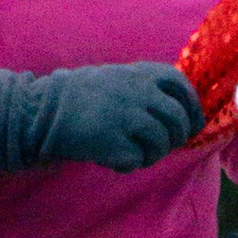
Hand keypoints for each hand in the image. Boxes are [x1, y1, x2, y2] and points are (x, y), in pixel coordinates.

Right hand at [0, 62, 203, 173]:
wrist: (44, 110)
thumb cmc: (84, 96)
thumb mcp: (120, 77)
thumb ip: (150, 88)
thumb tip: (186, 116)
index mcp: (143, 73)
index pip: (183, 88)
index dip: (192, 109)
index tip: (192, 125)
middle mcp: (140, 92)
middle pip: (178, 120)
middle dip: (177, 137)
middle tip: (165, 146)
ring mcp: (128, 117)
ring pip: (162, 143)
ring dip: (154, 154)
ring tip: (135, 153)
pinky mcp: (114, 141)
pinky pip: (138, 160)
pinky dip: (130, 164)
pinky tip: (113, 159)